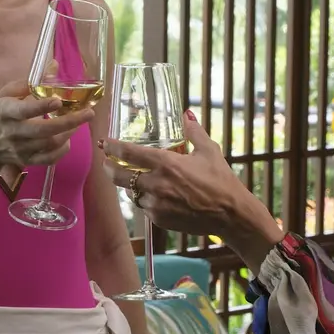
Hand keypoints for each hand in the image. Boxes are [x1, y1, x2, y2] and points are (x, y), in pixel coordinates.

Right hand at [0, 80, 96, 185]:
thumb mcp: (4, 94)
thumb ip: (29, 82)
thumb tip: (55, 66)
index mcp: (5, 112)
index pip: (24, 110)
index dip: (42, 106)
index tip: (59, 101)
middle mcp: (13, 132)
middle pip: (43, 131)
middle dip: (68, 122)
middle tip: (89, 113)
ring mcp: (20, 149)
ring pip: (49, 145)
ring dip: (69, 133)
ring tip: (80, 122)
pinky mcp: (26, 161)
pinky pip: (48, 159)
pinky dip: (62, 151)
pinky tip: (68, 139)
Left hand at [103, 113, 283, 265]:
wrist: (229, 214)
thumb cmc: (221, 180)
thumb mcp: (209, 151)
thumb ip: (194, 132)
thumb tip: (187, 114)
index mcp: (166, 163)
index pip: (128, 153)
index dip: (112, 147)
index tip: (104, 143)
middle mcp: (156, 184)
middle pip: (119, 176)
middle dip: (109, 168)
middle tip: (106, 163)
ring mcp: (156, 204)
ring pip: (132, 194)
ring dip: (131, 187)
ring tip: (136, 180)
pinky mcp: (160, 219)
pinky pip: (145, 208)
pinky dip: (146, 201)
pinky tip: (156, 196)